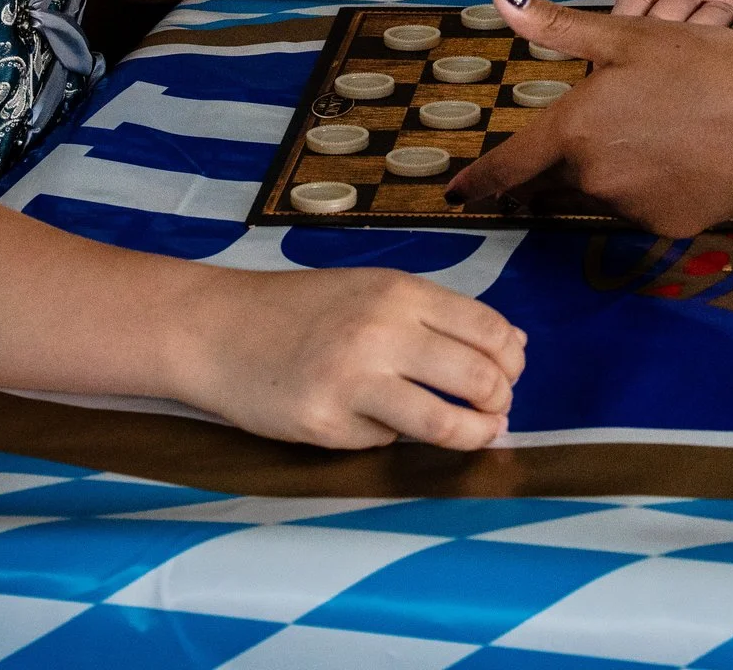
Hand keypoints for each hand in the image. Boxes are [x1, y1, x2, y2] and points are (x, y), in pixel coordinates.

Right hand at [180, 267, 523, 449]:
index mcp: (399, 292)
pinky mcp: (325, 422)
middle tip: (496, 411)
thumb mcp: (374, 291)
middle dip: (500, 402)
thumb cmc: (302, 309)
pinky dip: (391, 437)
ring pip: (443, 422)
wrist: (218, 328)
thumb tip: (514, 343)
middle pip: (478, 378)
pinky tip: (375, 422)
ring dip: (472, 434)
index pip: (488, 329)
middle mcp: (381, 331)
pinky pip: (384, 441)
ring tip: (478, 434)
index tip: (510, 375)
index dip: (512, 360)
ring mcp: (352, 379)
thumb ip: (439, 314)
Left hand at [448, 0, 732, 236]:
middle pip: (556, 177)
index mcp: (574, 128)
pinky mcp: (667, 227)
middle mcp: (592, 178)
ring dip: (605, 170)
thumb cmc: (709, 68)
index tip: (456, 195)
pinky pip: (641, 206)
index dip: (479, 181)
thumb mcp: (633, 35)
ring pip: (599, 191)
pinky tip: (683, 153)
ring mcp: (629, 208)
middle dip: (556, 163)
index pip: (508, 167)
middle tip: (585, 133)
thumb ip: (559, 26)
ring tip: (652, 129)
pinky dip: (649, 184)